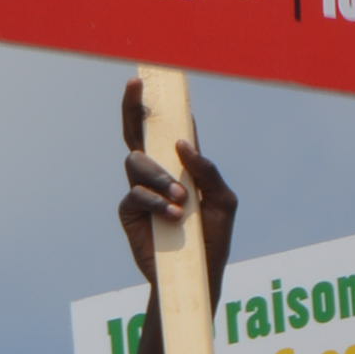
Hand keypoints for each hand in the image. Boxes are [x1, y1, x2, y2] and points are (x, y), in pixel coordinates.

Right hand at [116, 79, 239, 295]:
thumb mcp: (225, 202)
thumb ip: (208, 171)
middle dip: (132, 106)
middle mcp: (158, 174)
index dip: (159, 104)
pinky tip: (172, 217)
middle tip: (134, 84)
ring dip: (159, 177)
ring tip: (180, 201)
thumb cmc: (214, 239)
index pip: (169, 129)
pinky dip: (154, 202)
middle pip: (136, 133)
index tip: (150, 76)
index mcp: (182, 166)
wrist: (197, 276)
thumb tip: (183, 145)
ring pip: (136, 162)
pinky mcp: (129, 212)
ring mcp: (141, 191)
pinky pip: (134, 194)